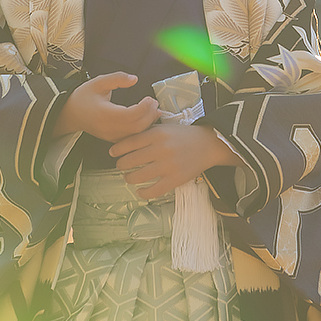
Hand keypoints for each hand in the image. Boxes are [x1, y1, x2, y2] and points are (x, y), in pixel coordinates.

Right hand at [52, 72, 159, 141]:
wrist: (70, 113)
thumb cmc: (84, 96)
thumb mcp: (98, 82)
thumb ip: (117, 78)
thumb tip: (135, 79)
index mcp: (105, 114)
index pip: (130, 115)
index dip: (144, 108)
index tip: (149, 97)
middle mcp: (109, 128)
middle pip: (136, 127)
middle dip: (149, 115)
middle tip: (155, 102)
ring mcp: (110, 136)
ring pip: (135, 135)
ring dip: (148, 123)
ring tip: (155, 110)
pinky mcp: (112, 139)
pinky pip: (130, 138)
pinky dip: (141, 130)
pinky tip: (147, 120)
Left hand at [109, 122, 236, 199]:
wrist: (208, 144)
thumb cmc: (183, 136)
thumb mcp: (165, 128)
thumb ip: (147, 134)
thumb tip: (125, 143)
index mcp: (157, 134)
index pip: (129, 143)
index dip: (117, 149)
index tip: (112, 153)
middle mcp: (160, 149)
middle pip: (130, 161)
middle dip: (121, 165)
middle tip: (120, 166)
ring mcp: (168, 165)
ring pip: (138, 176)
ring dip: (129, 178)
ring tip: (129, 178)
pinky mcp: (175, 179)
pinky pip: (153, 190)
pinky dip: (143, 193)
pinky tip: (141, 191)